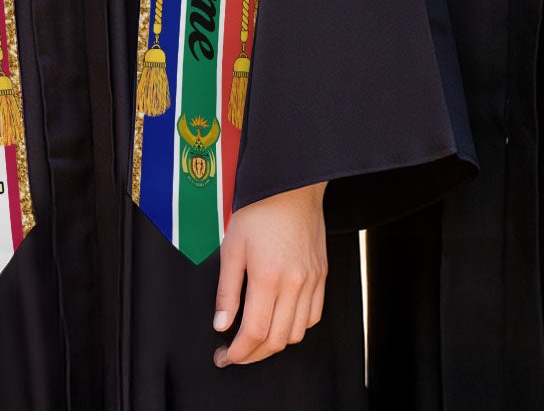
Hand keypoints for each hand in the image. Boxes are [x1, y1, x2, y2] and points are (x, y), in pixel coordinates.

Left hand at [214, 181, 326, 366]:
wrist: (290, 186)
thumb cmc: (258, 210)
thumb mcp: (231, 246)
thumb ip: (226, 290)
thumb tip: (221, 324)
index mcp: (268, 277)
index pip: (255, 332)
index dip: (239, 352)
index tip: (225, 357)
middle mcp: (294, 284)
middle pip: (277, 340)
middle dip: (253, 355)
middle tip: (234, 354)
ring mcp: (312, 282)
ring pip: (297, 333)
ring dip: (275, 344)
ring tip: (255, 339)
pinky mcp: (322, 277)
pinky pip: (313, 316)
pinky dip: (296, 327)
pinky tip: (280, 321)